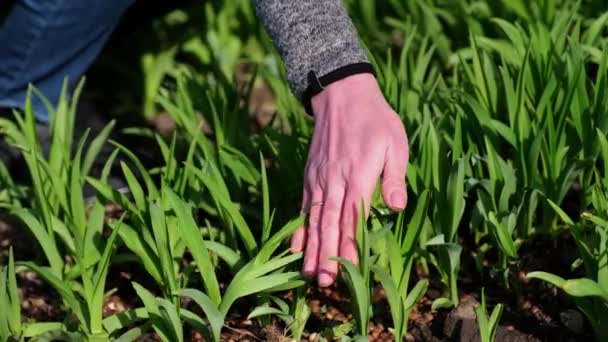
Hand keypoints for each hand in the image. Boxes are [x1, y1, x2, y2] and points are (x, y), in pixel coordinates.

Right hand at [291, 73, 408, 286]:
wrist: (342, 96)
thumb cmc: (375, 120)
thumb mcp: (395, 143)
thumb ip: (393, 177)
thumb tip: (397, 207)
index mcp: (358, 177)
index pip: (354, 219)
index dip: (350, 245)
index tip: (349, 270)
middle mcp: (334, 183)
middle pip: (330, 225)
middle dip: (327, 255)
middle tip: (324, 283)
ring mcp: (319, 181)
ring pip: (314, 220)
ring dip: (311, 248)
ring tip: (307, 273)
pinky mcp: (310, 177)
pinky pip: (304, 207)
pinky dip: (299, 228)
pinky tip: (295, 247)